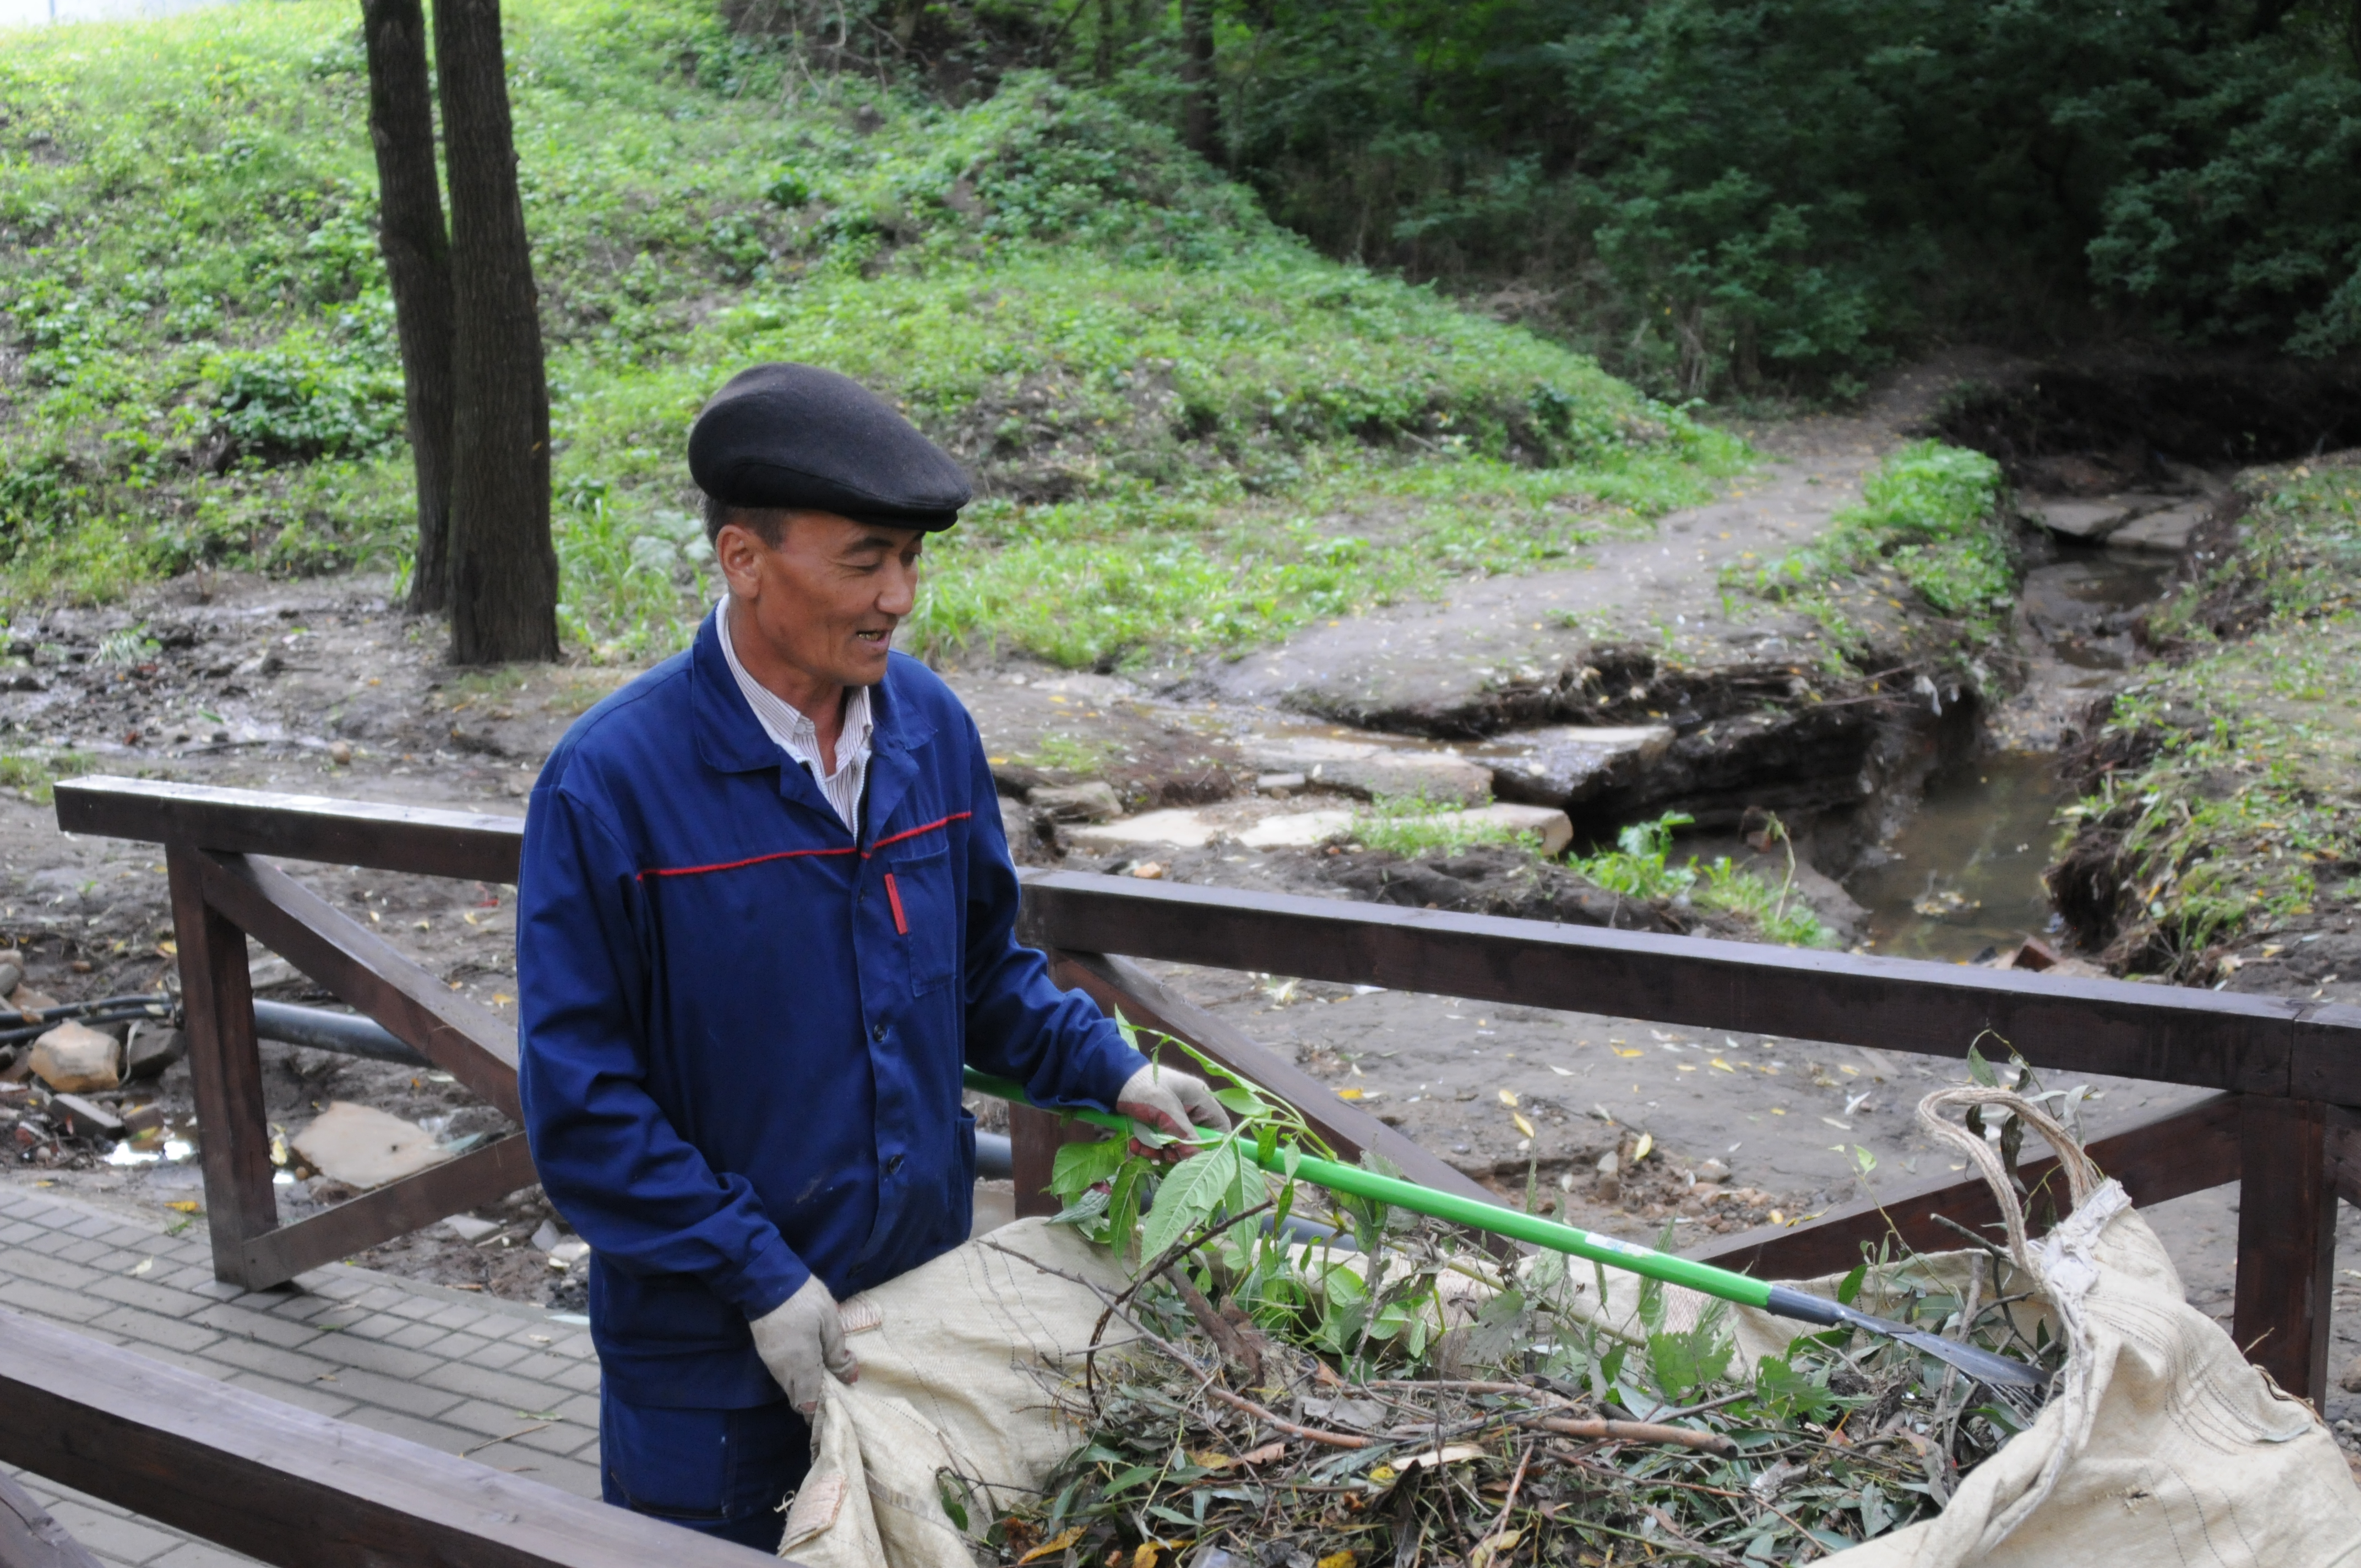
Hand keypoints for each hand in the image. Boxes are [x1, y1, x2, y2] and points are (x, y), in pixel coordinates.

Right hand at [749, 1275, 858, 1413]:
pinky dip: (795, 1377)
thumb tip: (848, 1376)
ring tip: (824, 1375)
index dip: (820, 1409)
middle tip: (833, 1390)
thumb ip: (837, 1351)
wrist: (767, 1282)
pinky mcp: (765, 1353)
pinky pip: (782, 1375)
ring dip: (804, 1388)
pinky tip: (808, 1363)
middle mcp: (783, 1370)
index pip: (808, 1402)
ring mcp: (771, 1363)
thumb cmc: (804, 1300)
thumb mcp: (830, 1320)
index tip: (836, 1404)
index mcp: (802, 1364)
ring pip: (788, 1388)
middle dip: (813, 1401)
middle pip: (797, 1399)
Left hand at [1116, 1062, 1231, 1159]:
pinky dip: (1149, 1147)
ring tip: (1140, 1146)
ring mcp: (1176, 1119)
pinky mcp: (1161, 1125)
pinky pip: (1162, 1143)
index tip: (1196, 1156)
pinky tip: (1135, 1144)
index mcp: (1201, 1100)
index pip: (1220, 1128)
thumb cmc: (1144, 1087)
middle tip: (1163, 1154)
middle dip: (1178, 1151)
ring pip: (1177, 1146)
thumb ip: (1183, 1132)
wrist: (1114, 1079)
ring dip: (1159, 1151)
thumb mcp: (1165, 1109)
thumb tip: (1196, 1154)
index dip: (1213, 1145)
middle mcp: (1192, 1111)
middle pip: (1197, 1142)